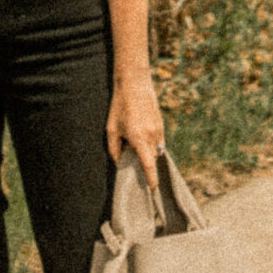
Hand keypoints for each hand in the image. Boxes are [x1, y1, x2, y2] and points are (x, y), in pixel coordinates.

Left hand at [106, 72, 164, 189]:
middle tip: (133, 159)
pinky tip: (139, 131)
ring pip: (155, 150)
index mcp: (139, 138)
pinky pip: (158, 141)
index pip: (148, 164)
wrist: (134, 84)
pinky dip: (150, 143)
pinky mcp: (161, 125)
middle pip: (151, 158)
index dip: (151, 178)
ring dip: (147, 151)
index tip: (153, 188)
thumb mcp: (111, 129)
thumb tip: (119, 163)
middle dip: (145, 163)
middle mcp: (151, 136)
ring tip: (133, 140)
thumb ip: (114, 149)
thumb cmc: (119, 106)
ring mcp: (159, 130)